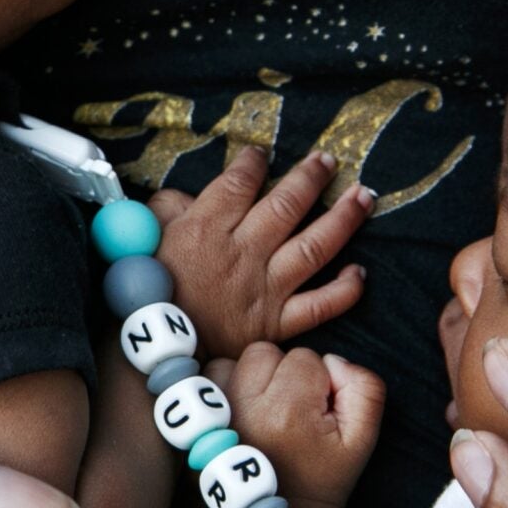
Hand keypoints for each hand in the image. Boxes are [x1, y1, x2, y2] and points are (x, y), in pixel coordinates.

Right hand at [149, 148, 372, 358]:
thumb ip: (167, 211)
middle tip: (328, 161)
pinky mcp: (277, 323)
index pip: (239, 183)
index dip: (254, 162)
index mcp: (205, 228)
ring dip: (344, 219)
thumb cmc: (147, 294)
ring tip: (363, 196)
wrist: (155, 353)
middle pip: (287, 204)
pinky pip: (321, 305)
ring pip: (314, 246)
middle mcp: (242, 253)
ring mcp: (265, 288)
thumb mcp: (144, 241)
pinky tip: (359, 272)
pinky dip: (345, 289)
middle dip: (312, 177)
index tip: (262, 154)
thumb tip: (187, 197)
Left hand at [206, 342, 383, 507]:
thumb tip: (332, 360)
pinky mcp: (197, 423)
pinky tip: (242, 409)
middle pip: (266, 353)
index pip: (305, 358)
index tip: (317, 410)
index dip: (318, 379)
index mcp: (289, 412)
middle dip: (283, 372)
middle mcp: (246, 409)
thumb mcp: (363, 436)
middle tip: (292, 408)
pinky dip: (225, 386)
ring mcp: (217, 416)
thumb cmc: (327, 473)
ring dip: (251, 377)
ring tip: (266, 408)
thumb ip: (363, 387)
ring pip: (235, 361)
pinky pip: (210, 379)